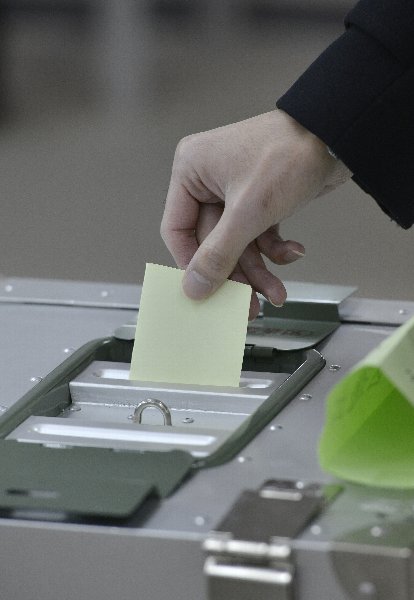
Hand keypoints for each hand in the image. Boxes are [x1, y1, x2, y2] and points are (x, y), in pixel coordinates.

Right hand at [161, 109, 350, 318]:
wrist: (338, 135)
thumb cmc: (289, 155)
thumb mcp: (248, 212)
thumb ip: (218, 254)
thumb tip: (193, 288)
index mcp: (191, 171)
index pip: (178, 230)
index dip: (191, 265)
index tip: (206, 293)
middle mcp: (207, 180)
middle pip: (212, 243)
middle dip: (236, 273)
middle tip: (249, 305)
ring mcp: (234, 190)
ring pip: (237, 243)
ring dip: (258, 269)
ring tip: (277, 292)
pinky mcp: (258, 198)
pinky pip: (257, 234)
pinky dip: (274, 249)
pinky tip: (293, 252)